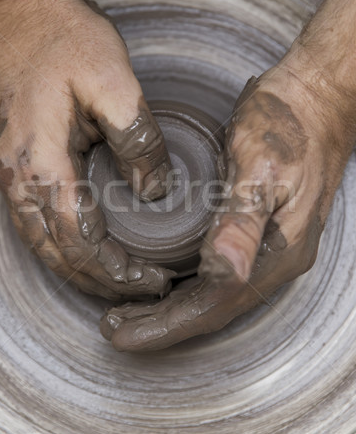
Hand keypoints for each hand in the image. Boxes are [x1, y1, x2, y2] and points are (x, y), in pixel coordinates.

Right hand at [0, 0, 172, 299]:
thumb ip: (139, 143)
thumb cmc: (65, 40)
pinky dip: (61, 246)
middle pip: (56, 254)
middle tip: (142, 289)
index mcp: (42, 162)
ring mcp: (8, 172)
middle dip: (100, 281)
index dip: (118, 270)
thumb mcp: (116, 84)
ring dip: (79, 269)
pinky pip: (33, 222)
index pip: (80, 241)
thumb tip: (153, 191)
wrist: (20, 10)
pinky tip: (85, 249)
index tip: (153, 279)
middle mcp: (16, 177)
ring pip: (40, 245)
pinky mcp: (11, 163)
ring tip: (117, 280)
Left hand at [101, 59, 350, 348]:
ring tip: (130, 314)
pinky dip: (188, 284)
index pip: (215, 304)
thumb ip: (244, 220)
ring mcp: (270, 246)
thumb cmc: (288, 124)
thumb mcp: (261, 165)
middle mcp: (276, 258)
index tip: (126, 335)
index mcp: (279, 250)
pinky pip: (220, 272)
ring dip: (172, 308)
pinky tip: (165, 280)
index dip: (168, 325)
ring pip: (215, 293)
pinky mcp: (260, 230)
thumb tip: (226, 271)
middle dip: (163, 324)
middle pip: (213, 307)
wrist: (316, 99)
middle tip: (116, 329)